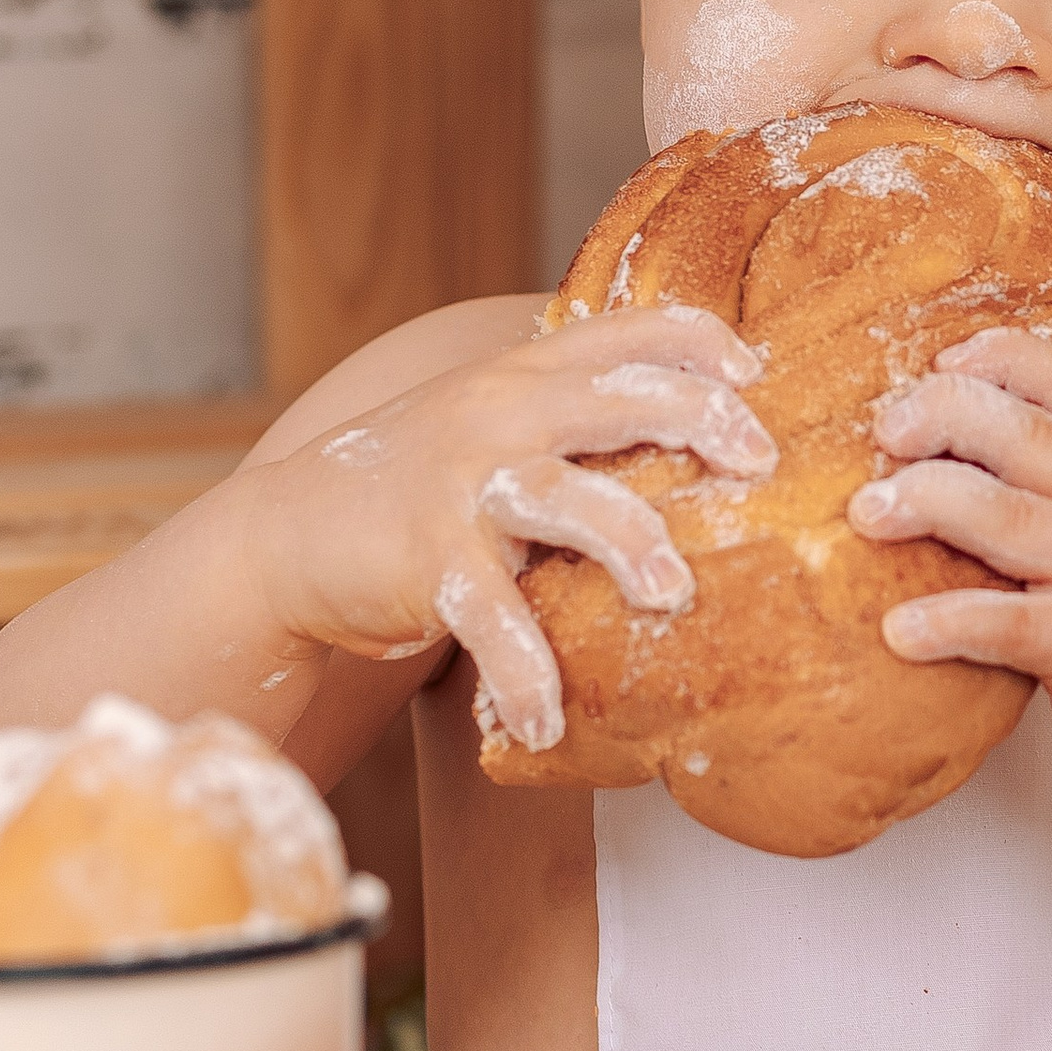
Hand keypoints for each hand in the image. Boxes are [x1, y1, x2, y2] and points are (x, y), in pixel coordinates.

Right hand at [238, 308, 774, 755]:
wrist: (288, 536)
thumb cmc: (417, 485)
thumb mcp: (494, 425)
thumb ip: (572, 420)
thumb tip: (695, 445)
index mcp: (526, 376)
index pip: (626, 331)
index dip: (697, 342)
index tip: (756, 372)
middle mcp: (499, 413)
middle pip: (621, 397)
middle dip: (702, 421)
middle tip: (762, 465)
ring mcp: (465, 484)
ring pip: (570, 498)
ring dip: (633, 543)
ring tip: (673, 593)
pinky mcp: (429, 559)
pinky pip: (493, 617)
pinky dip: (526, 673)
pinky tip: (549, 718)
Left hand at [848, 328, 1051, 817]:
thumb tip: (961, 466)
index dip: (995, 359)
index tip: (937, 364)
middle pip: (1024, 430)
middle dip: (940, 415)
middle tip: (883, 433)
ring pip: (1006, 514)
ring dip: (924, 502)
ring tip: (868, 514)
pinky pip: (1005, 621)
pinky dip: (944, 620)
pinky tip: (900, 630)